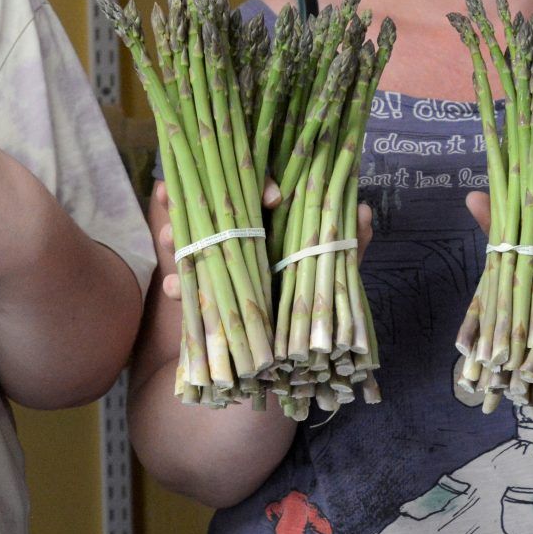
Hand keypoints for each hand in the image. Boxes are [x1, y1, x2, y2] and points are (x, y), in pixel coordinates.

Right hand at [146, 180, 374, 301]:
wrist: (300, 351)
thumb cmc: (318, 292)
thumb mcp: (336, 265)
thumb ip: (351, 241)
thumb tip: (362, 211)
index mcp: (268, 221)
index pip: (251, 189)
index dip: (248, 182)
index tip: (260, 191)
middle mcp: (238, 237)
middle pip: (207, 210)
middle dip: (188, 199)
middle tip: (170, 193)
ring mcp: (217, 265)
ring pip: (187, 242)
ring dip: (173, 237)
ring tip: (170, 238)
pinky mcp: (206, 298)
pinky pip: (185, 288)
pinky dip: (176, 286)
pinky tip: (172, 286)